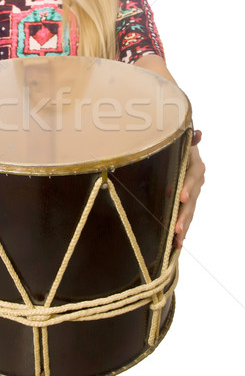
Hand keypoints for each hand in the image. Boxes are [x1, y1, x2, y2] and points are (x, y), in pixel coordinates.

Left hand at [174, 131, 204, 247]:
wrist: (179, 151)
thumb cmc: (178, 145)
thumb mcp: (180, 141)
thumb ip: (188, 138)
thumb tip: (198, 133)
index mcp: (195, 165)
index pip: (193, 176)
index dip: (188, 186)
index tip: (181, 197)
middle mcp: (197, 181)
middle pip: (192, 199)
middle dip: (184, 215)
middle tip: (177, 228)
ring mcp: (194, 193)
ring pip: (190, 211)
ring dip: (185, 226)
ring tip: (178, 240)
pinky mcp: (188, 202)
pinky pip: (187, 215)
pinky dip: (183, 228)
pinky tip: (177, 242)